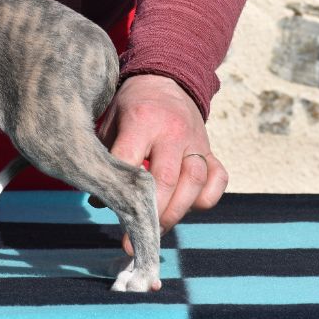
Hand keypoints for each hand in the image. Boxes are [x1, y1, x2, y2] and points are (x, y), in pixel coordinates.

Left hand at [92, 74, 227, 254]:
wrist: (165, 80)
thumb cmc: (131, 107)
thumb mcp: (111, 121)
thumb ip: (106, 155)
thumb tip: (100, 198)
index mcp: (142, 119)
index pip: (130, 160)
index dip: (118, 189)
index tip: (107, 207)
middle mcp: (173, 131)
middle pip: (166, 179)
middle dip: (150, 214)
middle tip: (134, 238)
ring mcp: (196, 141)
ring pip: (194, 183)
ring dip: (176, 212)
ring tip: (156, 230)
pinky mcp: (211, 150)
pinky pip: (218, 179)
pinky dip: (206, 198)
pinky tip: (188, 207)